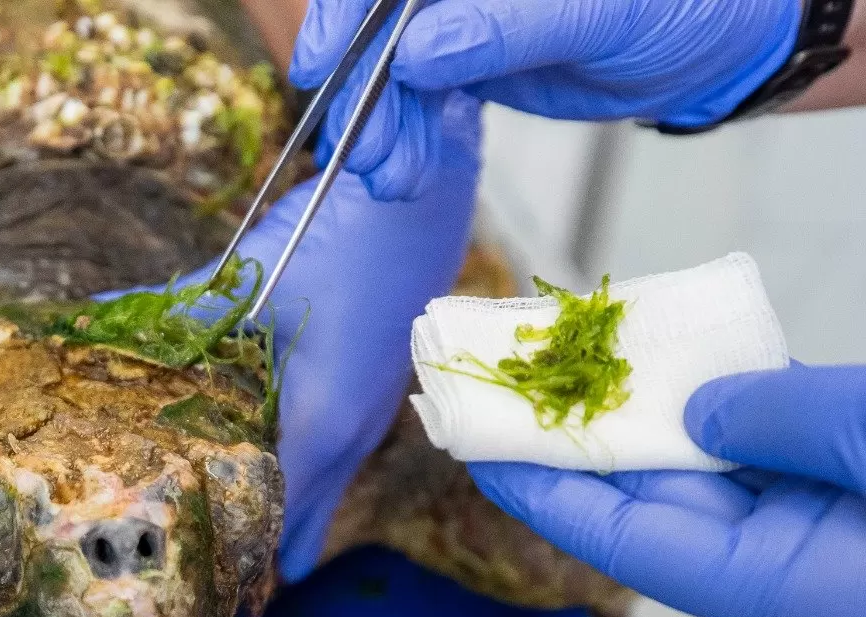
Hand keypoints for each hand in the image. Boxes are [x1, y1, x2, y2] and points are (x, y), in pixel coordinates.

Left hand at [182, 92, 481, 578]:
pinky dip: (311, 478)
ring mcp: (371, 413)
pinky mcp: (377, 388)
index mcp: (319, 421)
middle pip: (302, 517)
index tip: (197, 585)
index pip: (270, 513)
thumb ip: (174, 314)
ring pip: (325, 488)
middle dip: (261, 550)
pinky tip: (290, 483)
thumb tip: (99, 324)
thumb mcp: (248, 281)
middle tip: (223, 592)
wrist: (425, 189)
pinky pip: (340, 457)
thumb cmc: (340, 234)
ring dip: (292, 517)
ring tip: (258, 563)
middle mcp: (351, 432)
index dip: (233, 551)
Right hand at [289, 0, 798, 199]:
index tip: (320, 66)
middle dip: (364, 89)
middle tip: (366, 153)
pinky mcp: (471, 50)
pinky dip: (408, 136)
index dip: (342, 12)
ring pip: (391, 65)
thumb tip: (418, 54)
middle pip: (378, 22)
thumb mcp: (599, 14)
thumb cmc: (683, 5)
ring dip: (383, 126)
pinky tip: (408, 170)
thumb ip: (507, 27)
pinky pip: (418, 94)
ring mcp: (462, 10)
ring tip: (392, 177)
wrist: (720, 46)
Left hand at [471, 363, 865, 616]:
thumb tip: (695, 410)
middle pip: (651, 504)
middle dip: (577, 443)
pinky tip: (680, 355)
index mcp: (787, 588)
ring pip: (706, 470)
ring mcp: (823, 532)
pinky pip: (766, 450)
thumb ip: (785, 425)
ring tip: (578, 357)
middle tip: (515, 381)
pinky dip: (723, 404)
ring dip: (645, 416)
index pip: (622, 543)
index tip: (477, 445)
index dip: (543, 492)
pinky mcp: (854, 494)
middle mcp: (790, 571)